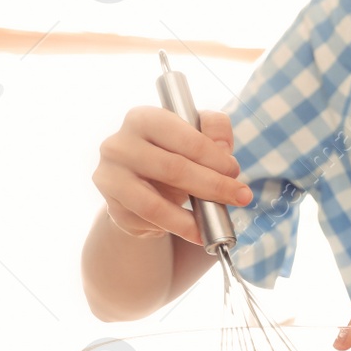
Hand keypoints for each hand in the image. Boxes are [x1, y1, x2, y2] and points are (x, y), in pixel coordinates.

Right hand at [92, 106, 250, 246]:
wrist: (142, 184)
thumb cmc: (174, 153)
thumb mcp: (196, 134)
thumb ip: (213, 130)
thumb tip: (223, 149)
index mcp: (143, 119)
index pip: (185, 137)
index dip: (215, 156)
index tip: (234, 171)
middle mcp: (118, 145)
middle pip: (173, 169)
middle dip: (213, 186)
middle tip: (240, 197)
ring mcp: (110, 178)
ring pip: (153, 204)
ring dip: (189, 219)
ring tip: (214, 227)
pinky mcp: (112, 207)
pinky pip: (148, 223)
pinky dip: (174, 229)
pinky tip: (193, 232)